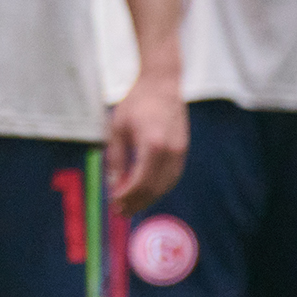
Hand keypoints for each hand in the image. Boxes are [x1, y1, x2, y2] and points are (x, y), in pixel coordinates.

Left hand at [103, 73, 188, 214]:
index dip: (127, 197)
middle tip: (120, 211)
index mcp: (152, 145)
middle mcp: (170, 152)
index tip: (113, 203)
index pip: (140, 182)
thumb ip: (115, 158)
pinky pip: (172, 177)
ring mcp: (180, 152)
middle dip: (136, 202)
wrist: (162, 85)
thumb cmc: (136, 103)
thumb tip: (114, 185)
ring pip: (165, 185)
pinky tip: (145, 191)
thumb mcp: (117, 128)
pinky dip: (158, 188)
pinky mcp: (183, 150)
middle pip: (154, 188)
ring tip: (130, 205)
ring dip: (148, 198)